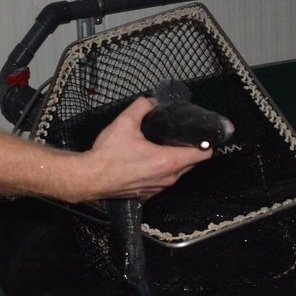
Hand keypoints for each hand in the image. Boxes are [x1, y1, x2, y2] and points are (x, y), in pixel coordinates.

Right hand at [82, 97, 213, 200]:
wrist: (89, 178)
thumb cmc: (107, 155)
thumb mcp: (125, 122)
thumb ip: (142, 107)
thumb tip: (151, 101)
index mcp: (168, 161)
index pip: (203, 154)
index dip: (206, 142)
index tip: (201, 133)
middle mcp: (168, 178)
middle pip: (192, 163)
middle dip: (189, 149)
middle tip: (178, 135)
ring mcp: (158, 188)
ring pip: (178, 173)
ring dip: (175, 161)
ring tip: (162, 146)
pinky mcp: (148, 194)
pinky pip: (163, 180)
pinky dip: (162, 171)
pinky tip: (149, 160)